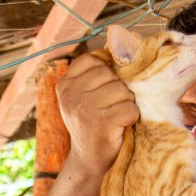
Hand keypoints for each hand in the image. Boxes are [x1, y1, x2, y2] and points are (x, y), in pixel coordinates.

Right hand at [57, 52, 138, 172]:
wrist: (89, 161)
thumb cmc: (94, 124)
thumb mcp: (86, 95)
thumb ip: (98, 71)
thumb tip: (119, 35)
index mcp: (64, 84)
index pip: (95, 60)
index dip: (107, 74)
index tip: (103, 93)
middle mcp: (70, 95)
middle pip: (111, 75)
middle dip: (119, 91)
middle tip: (109, 109)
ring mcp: (83, 109)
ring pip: (123, 91)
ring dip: (126, 105)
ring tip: (114, 119)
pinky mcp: (100, 123)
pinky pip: (129, 109)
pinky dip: (131, 118)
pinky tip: (119, 127)